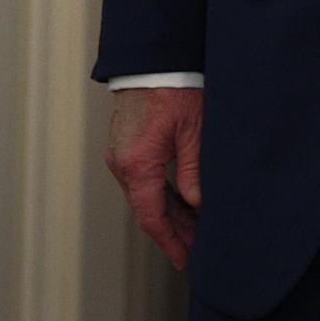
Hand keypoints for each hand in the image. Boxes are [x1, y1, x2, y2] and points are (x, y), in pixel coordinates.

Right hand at [105, 86, 204, 269]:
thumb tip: (196, 204)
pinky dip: (160, 195)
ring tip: (194, 229)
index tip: (184, 259)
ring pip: (145, 196)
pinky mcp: (126, 147)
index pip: (152, 216)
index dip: (169, 241)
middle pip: (148, 210)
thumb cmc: (174, 88)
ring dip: (168, 214)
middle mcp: (122, 164)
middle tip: (197, 248)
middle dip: (173, 231)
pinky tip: (180, 203)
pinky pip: (142, 180)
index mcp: (137, 164)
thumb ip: (193, 169)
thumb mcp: (194, 130)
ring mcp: (122, 156)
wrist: (152, 60)